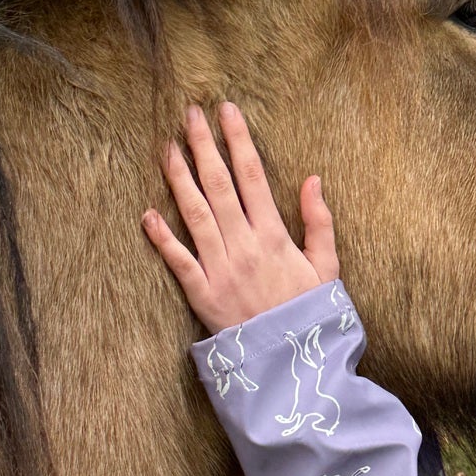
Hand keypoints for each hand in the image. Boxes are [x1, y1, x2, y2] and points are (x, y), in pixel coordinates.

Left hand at [142, 102, 338, 333]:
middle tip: (189, 113)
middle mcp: (243, 246)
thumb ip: (320, 222)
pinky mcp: (202, 294)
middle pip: (218, 185)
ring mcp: (219, 269)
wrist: (292, 365)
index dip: (238, 140)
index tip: (227, 110)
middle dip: (203, 145)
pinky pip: (176, 261)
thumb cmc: (312, 315)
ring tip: (167, 148)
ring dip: (178, 178)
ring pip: (194, 213)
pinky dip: (161, 237)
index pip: (253, 175)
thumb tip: (312, 179)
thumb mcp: (329, 267)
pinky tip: (147, 213)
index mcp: (275, 236)